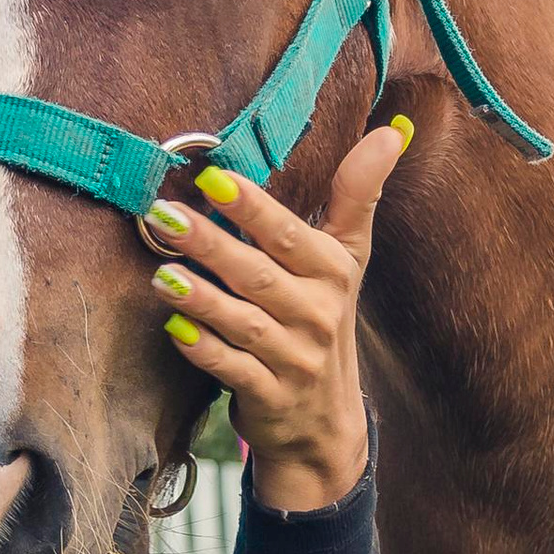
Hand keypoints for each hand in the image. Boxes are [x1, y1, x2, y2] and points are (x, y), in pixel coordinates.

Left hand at [140, 117, 409, 511]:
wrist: (325, 420)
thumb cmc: (323, 320)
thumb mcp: (347, 258)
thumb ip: (357, 194)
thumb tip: (391, 133)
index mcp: (333, 273)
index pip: (290, 235)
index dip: (254, 208)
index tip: (215, 179)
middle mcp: (318, 315)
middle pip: (259, 275)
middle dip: (211, 244)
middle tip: (163, 215)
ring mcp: (295, 359)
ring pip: (244, 323)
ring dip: (201, 299)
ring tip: (162, 272)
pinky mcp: (270, 396)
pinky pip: (234, 370)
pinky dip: (205, 351)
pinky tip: (174, 330)